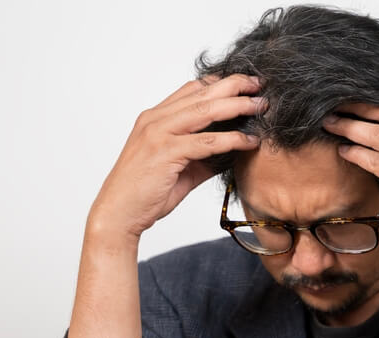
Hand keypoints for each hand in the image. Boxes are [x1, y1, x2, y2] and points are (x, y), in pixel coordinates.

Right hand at [89, 75, 265, 239]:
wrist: (118, 214)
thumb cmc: (145, 194)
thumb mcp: (179, 169)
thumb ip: (203, 156)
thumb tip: (232, 151)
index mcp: (155, 118)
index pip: (192, 90)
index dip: (220, 83)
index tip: (245, 84)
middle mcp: (155, 119)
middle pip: (201, 92)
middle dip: (234, 85)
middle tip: (259, 84)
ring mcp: (158, 134)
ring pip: (205, 110)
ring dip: (237, 105)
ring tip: (260, 106)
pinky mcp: (165, 153)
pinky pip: (206, 141)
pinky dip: (231, 139)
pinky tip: (249, 141)